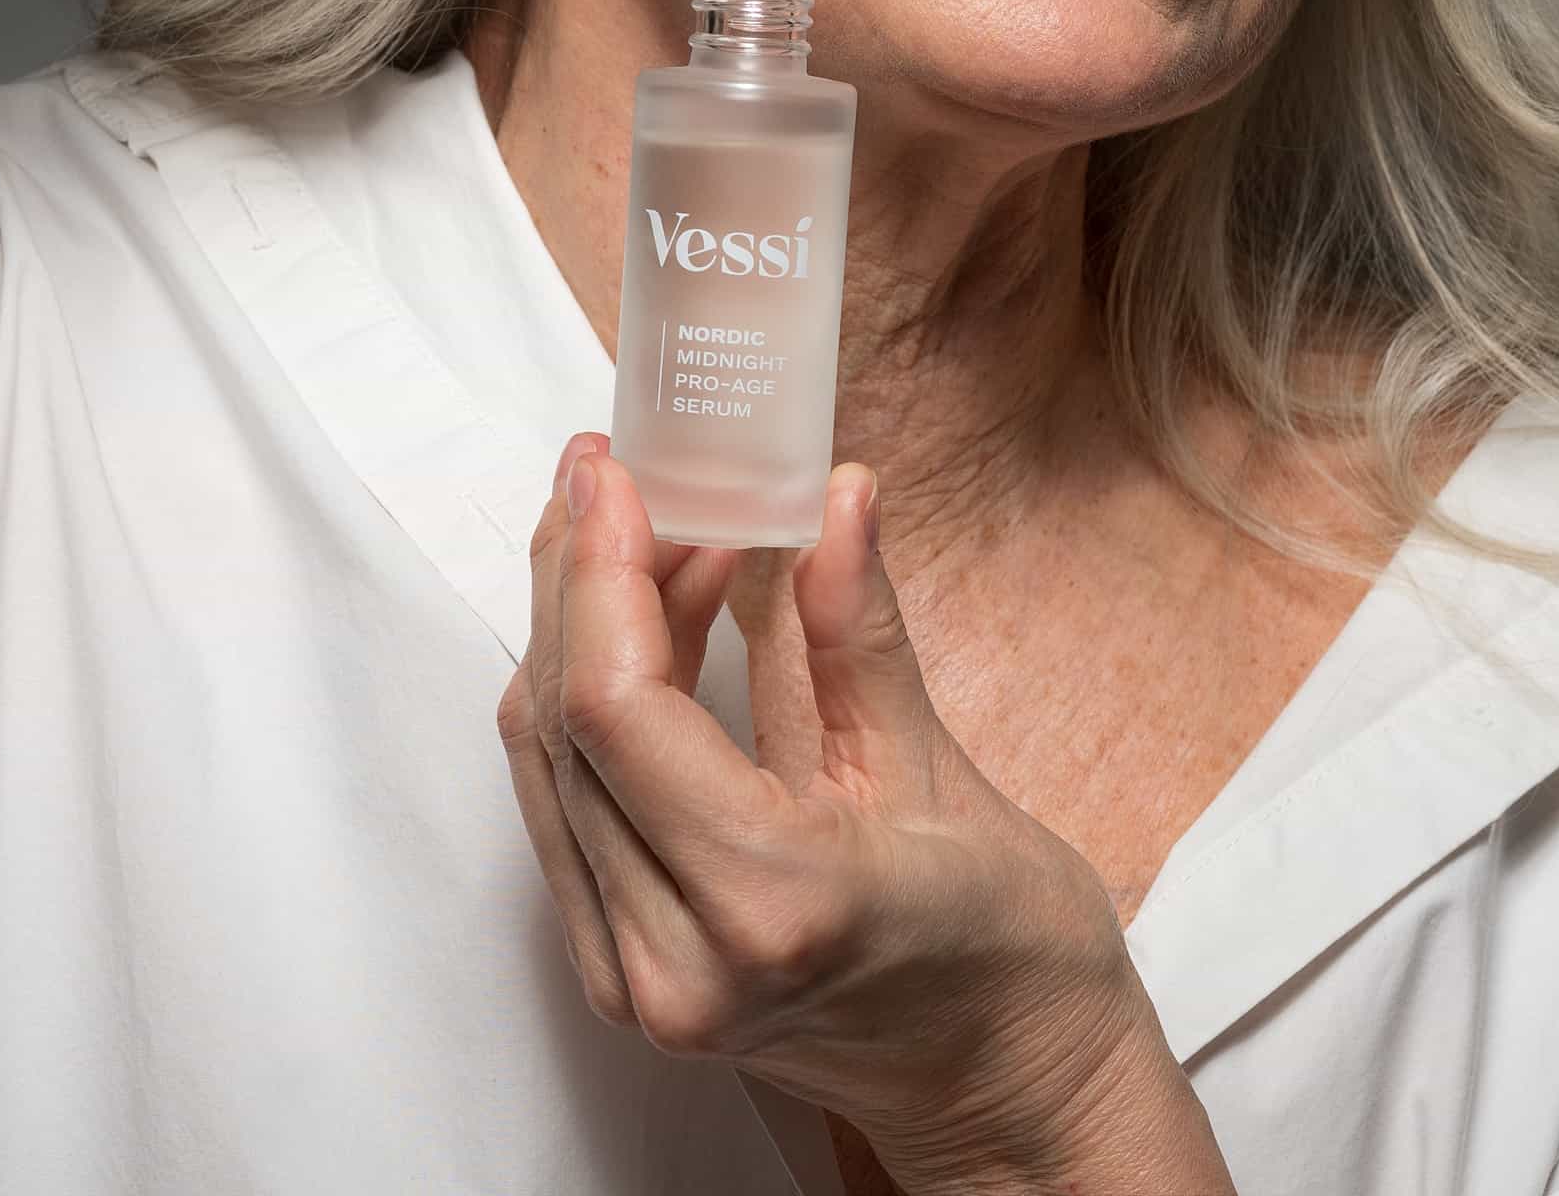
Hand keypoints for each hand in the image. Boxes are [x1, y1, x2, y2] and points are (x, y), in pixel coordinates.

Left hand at [496, 434, 1232, 1190]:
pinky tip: (649, 621)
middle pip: (567, 726)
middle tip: (618, 473)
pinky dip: (592, 704)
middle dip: (578, 580)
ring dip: (579, 634)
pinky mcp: (624, 978)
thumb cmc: (1007, 947)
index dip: (596, 570)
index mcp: (770, 901)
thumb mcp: (939, 768)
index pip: (616, 708)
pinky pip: (568, 810)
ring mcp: (639, 985)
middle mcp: (677, 960)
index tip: (614, 469)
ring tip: (645, 529)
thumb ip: (855, 626)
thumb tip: (834, 489)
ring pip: (550, 765)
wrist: (1008, 1088)